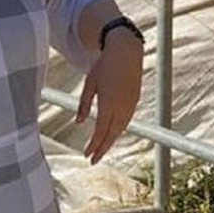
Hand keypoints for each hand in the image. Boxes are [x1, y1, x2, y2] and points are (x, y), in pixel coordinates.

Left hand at [76, 29, 143, 163]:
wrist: (126, 52)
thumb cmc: (105, 65)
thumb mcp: (89, 83)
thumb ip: (83, 104)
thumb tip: (78, 122)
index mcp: (108, 103)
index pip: (101, 131)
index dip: (94, 145)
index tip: (87, 155)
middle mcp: (121, 107)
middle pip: (112, 134)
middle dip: (102, 149)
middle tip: (93, 160)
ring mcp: (130, 105)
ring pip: (120, 129)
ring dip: (110, 141)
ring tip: (101, 149)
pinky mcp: (135, 101)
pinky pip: (126, 121)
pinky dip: (118, 131)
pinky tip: (111, 134)